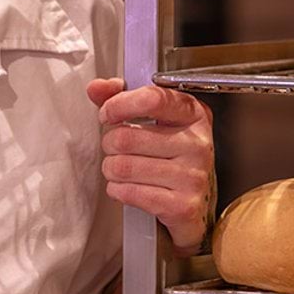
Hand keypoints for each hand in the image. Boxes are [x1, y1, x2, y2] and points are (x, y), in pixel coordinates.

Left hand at [87, 77, 214, 255]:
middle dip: (109, 144)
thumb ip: (122, 98)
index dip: (119, 105)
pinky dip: (118, 190)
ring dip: (111, 169)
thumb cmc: (172, 156)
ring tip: (122, 168)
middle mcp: (197, 143)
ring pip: (123, 167)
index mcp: (193, 114)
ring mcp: (192, 176)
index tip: (107, 114)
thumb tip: (96, 88)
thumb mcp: (154, 120)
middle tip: (116, 148)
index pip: (152, 99)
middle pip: (127, 137)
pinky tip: (128, 186)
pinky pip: (130, 192)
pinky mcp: (182, 206)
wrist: (197, 202)